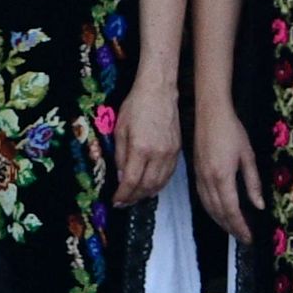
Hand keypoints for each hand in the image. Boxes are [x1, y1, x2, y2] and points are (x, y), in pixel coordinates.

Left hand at [113, 81, 182, 205]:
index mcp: (140, 148)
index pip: (131, 181)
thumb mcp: (120, 129)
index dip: (122, 195)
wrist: (159, 90)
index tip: (115, 201)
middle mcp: (158, 153)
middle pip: (147, 186)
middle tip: (124, 202)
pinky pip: (169, 174)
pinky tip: (151, 185)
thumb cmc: (136, 106)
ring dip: (146, 193)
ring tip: (135, 197)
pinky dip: (159, 184)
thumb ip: (120, 155)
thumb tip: (120, 176)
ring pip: (160, 183)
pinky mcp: (178, 149)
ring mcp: (170, 152)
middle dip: (133, 198)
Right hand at [193, 99, 265, 241]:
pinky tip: (220, 214)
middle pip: (219, 213)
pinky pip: (203, 200)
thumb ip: (253, 182)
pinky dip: (213, 211)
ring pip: (209, 209)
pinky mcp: (196, 174)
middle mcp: (208, 181)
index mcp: (222, 177)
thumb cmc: (232, 131)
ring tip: (235, 230)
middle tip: (244, 238)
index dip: (240, 227)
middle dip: (232, 228)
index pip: (231, 210)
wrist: (210, 114)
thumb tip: (258, 206)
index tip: (249, 238)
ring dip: (222, 222)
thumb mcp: (247, 155)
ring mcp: (199, 178)